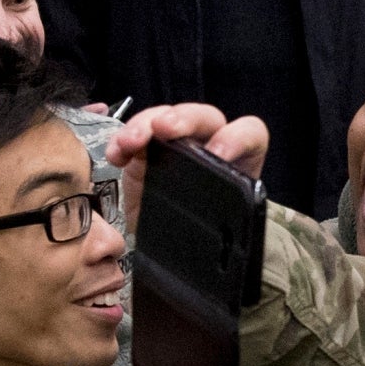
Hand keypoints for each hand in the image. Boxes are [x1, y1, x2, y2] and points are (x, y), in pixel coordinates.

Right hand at [106, 102, 269, 227]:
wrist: (176, 247)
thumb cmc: (205, 233)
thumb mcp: (219, 230)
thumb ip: (221, 221)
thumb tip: (211, 235)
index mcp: (240, 160)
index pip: (249, 133)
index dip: (236, 138)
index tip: (218, 155)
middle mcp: (209, 144)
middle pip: (202, 118)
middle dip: (182, 119)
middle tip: (164, 129)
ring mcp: (176, 145)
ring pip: (164, 119)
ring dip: (144, 125)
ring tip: (130, 142)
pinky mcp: (147, 152)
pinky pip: (134, 137)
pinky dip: (121, 142)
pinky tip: (115, 155)